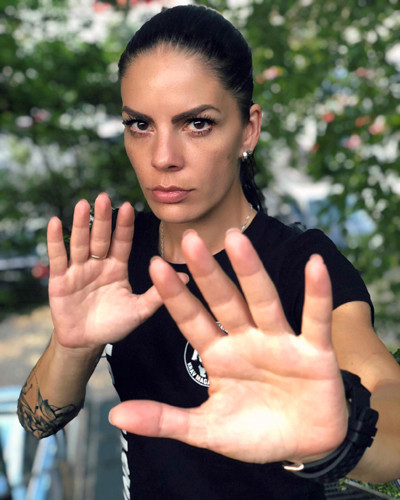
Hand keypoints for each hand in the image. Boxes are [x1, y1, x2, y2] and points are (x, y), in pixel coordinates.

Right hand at [48, 193, 162, 350]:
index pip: (122, 242)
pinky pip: (58, 258)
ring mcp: (78, 270)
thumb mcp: (138, 310)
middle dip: (102, 219)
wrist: (86, 342)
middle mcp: (98, 264)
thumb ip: (158, 294)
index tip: (128, 207)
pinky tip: (55, 222)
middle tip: (103, 197)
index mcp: (117, 268)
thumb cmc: (113, 325)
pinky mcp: (60, 280)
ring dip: (80, 224)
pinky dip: (55, 241)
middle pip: (100, 238)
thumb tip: (186, 277)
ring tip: (82, 204)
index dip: (124, 226)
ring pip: (80, 243)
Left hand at [109, 228, 347, 463]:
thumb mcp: (207, 429)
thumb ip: (165, 419)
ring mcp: (280, 342)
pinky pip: (315, 318)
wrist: (305, 446)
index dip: (174, 296)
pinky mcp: (314, 350)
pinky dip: (317, 293)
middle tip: (188, 239)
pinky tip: (314, 265)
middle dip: (207, 273)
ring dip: (250, 270)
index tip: (153, 266)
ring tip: (235, 239)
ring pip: (263, 300)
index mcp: (219, 355)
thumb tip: (114, 416)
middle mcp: (247, 340)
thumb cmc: (255, 433)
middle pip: (224, 301)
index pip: (192, 320)